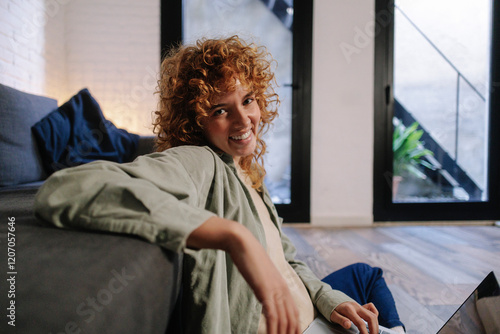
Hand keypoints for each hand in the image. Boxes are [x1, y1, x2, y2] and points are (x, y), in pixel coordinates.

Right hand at [187, 217, 300, 333]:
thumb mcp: (262, 275)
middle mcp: (283, 289)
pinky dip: (273, 329)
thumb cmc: (249, 257)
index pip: (294, 313)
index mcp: (283, 286)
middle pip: (292, 319)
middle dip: (290, 333)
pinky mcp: (265, 290)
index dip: (295, 328)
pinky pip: (272, 315)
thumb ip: (266, 286)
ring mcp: (275, 290)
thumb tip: (264, 296)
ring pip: (284, 320)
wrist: (242, 243)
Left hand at [330, 301, 378, 333]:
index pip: (360, 323)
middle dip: (374, 329)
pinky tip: (374, 322)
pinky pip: (371, 308)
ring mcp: (359, 305)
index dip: (365, 332)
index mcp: (349, 309)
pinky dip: (374, 314)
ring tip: (374, 332)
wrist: (331, 298)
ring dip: (375, 324)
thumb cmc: (332, 308)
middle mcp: (356, 306)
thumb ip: (341, 320)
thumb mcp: (333, 315)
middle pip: (371, 318)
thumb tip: (348, 325)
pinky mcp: (361, 305)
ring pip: (372, 314)